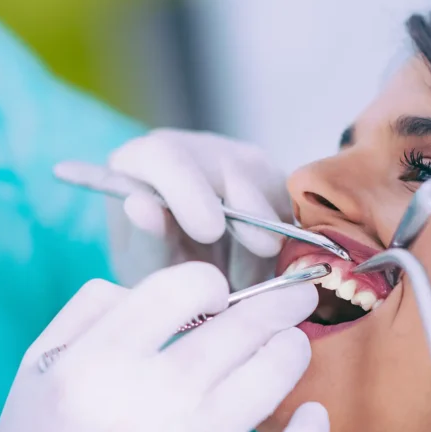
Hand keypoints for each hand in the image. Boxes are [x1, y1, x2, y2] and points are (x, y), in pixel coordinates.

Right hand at [0, 262, 327, 431]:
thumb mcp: (37, 364)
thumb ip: (93, 307)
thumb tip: (169, 290)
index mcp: (94, 363)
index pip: (180, 288)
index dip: (209, 281)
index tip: (213, 294)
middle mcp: (143, 403)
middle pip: (241, 327)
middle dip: (279, 302)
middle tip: (295, 296)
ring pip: (270, 378)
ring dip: (293, 350)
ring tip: (292, 344)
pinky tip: (311, 415)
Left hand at [106, 129, 291, 288]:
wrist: (182, 265)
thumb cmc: (154, 261)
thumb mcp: (142, 259)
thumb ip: (146, 236)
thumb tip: (139, 205)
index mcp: (145, 159)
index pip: (167, 157)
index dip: (190, 191)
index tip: (208, 230)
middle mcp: (195, 149)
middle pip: (231, 169)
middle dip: (249, 220)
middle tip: (243, 274)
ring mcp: (240, 159)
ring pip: (270, 189)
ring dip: (264, 243)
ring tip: (236, 282)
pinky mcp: (275, 180)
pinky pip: (292, 208)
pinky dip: (284, 244)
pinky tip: (257, 271)